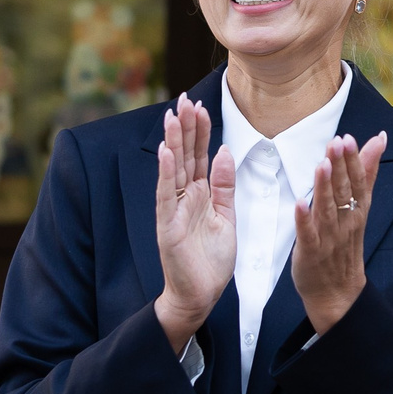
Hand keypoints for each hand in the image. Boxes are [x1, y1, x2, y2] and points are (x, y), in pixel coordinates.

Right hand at [153, 94, 235, 351]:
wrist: (200, 294)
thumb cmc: (211, 259)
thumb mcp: (226, 216)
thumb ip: (225, 185)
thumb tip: (225, 151)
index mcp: (200, 194)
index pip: (200, 156)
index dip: (200, 131)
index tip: (200, 105)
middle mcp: (184, 197)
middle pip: (185, 156)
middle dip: (185, 127)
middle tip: (183, 98)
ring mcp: (173, 210)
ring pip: (173, 169)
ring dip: (173, 142)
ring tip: (173, 116)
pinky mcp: (167, 226)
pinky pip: (166, 195)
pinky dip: (166, 173)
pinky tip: (167, 153)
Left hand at [291, 131, 389, 334]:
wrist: (337, 292)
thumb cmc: (346, 244)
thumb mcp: (361, 207)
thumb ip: (368, 171)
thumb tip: (379, 138)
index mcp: (358, 210)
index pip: (359, 182)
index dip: (354, 161)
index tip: (349, 138)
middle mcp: (346, 222)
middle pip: (345, 192)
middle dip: (341, 167)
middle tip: (338, 142)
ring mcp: (329, 238)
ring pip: (328, 210)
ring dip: (324, 187)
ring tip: (322, 164)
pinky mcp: (311, 252)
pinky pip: (308, 235)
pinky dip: (304, 220)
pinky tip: (299, 203)